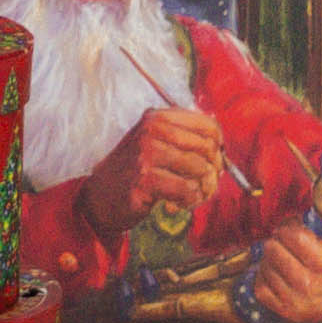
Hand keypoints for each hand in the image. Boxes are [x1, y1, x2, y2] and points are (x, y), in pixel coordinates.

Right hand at [89, 103, 224, 238]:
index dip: (218, 146)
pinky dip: (190, 202)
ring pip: (200, 170)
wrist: (100, 196)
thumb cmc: (133, 170)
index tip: (214, 161)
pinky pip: (188, 190)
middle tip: (206, 185)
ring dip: (203, 190)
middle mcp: (151, 131)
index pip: (206, 124)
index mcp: (156, 118)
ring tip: (192, 197)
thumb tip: (221, 148)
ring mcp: (146, 155)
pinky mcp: (145, 180)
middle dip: (214, 171)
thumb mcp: (153, 143)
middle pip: (207, 148)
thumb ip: (182, 138)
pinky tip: (177, 204)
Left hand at [252, 202, 321, 322]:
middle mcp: (307, 283)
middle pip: (273, 249)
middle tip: (289, 241)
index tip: (295, 227)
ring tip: (285, 257)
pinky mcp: (287, 311)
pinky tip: (277, 273)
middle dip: (279, 240)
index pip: (290, 236)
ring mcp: (296, 299)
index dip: (289, 226)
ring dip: (271, 258)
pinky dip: (264, 278)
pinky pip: (260, 288)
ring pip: (264, 266)